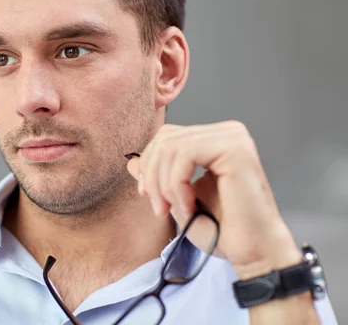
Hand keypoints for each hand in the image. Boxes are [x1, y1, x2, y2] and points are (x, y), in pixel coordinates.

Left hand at [126, 120, 302, 277]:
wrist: (252, 252)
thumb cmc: (222, 230)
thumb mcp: (177, 199)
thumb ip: (157, 177)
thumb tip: (132, 162)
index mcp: (215, 140)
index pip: (167, 136)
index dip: (149, 165)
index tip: (148, 195)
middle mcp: (227, 132)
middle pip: (166, 138)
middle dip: (153, 176)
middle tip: (161, 209)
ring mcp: (233, 137)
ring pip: (171, 146)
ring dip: (164, 185)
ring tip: (177, 210)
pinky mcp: (236, 149)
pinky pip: (185, 154)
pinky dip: (177, 184)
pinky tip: (190, 205)